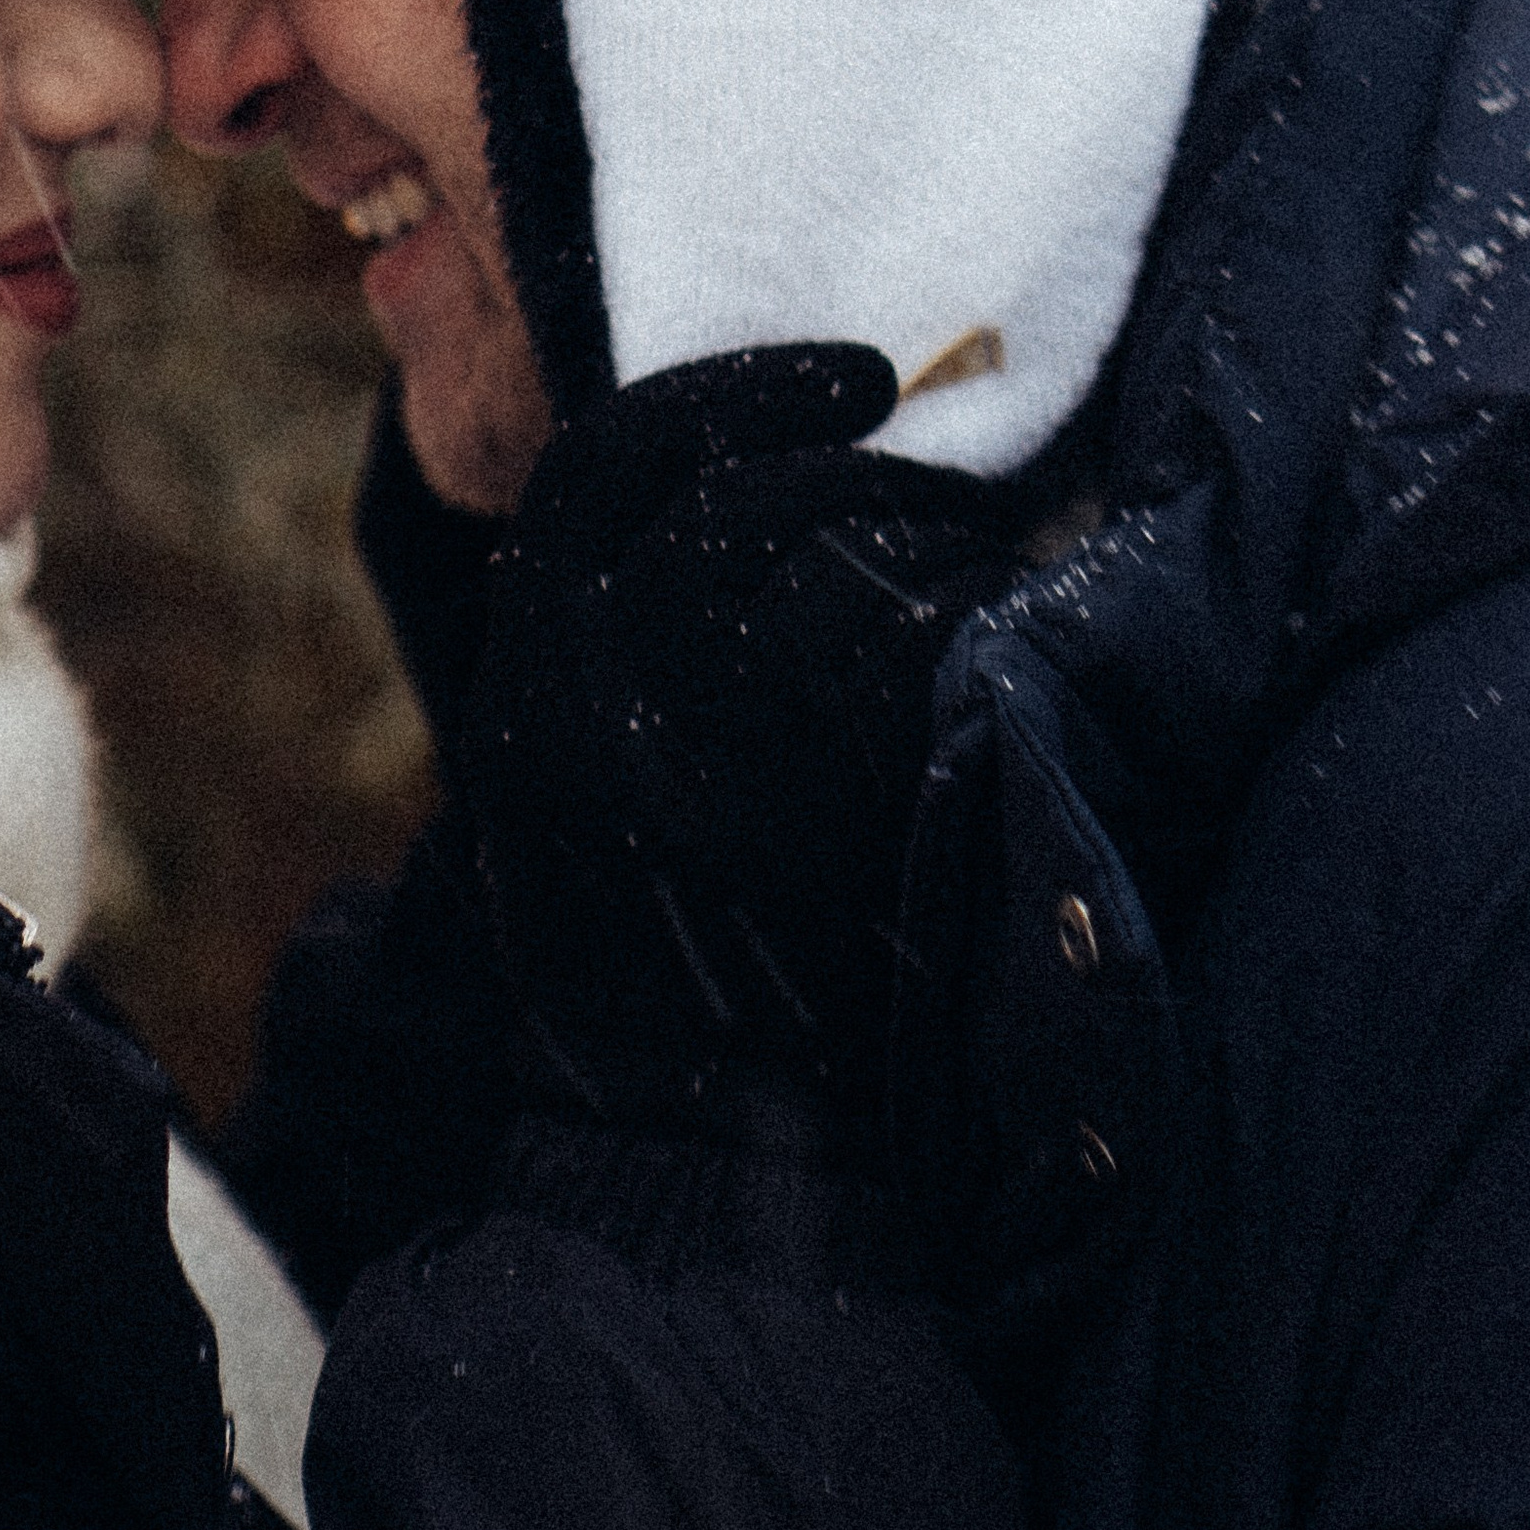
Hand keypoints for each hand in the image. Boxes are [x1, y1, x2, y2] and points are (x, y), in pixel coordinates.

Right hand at [454, 344, 1020, 1138]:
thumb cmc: (647, 956)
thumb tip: (731, 484)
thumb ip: (615, 642)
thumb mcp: (570, 780)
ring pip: (830, 550)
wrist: (691, 1153)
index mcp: (529, 675)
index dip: (726, 393)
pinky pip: (913, 640)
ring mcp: (708, 741)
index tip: (848, 375)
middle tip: (923, 448)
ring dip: (918, 519)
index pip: (610, 464)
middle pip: (733, 492)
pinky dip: (969, 609)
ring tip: (971, 530)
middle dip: (843, 448)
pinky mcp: (821, 797)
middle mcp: (595, 693)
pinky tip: (1000, 624)